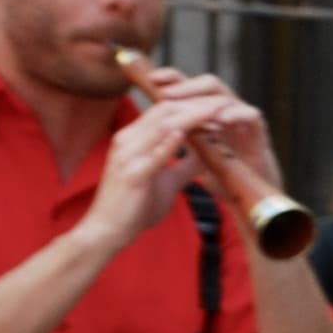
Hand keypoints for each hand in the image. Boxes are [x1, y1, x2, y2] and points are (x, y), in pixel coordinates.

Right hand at [79, 98, 209, 247]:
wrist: (108, 231)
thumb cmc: (135, 208)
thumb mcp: (166, 182)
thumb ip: (183, 166)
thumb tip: (204, 156)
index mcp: (134, 139)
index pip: (165, 112)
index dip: (193, 106)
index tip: (220, 107)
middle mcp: (128, 141)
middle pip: (164, 111)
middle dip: (196, 105)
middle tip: (224, 101)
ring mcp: (128, 156)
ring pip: (161, 126)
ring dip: (191, 118)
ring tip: (217, 112)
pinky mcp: (132, 174)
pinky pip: (152, 154)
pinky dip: (169, 142)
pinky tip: (186, 132)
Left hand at [130, 62, 288, 191]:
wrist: (255, 198)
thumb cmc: (227, 176)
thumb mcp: (198, 153)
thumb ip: (181, 139)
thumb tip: (151, 129)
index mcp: (211, 114)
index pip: (191, 87)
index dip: (173, 79)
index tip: (152, 80)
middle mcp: (228, 111)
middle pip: (209, 84)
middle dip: (187, 85)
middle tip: (168, 92)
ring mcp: (244, 120)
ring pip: (227, 96)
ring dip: (207, 98)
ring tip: (190, 106)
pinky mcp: (260, 133)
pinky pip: (251, 115)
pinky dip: (237, 114)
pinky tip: (222, 119)